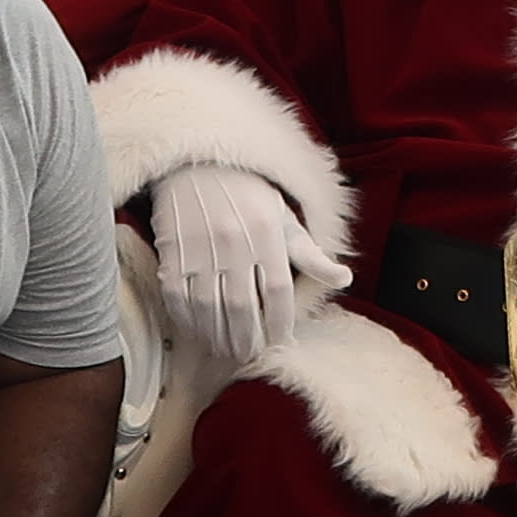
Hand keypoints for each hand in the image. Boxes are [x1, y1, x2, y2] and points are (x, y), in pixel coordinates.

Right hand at [147, 162, 312, 376]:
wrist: (197, 162)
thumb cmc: (248, 193)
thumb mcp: (285, 217)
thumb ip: (312, 254)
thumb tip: (344, 280)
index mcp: (267, 232)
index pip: (277, 291)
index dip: (280, 322)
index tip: (281, 341)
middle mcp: (234, 241)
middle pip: (242, 306)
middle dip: (248, 338)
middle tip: (250, 355)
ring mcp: (200, 247)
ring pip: (210, 307)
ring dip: (218, 335)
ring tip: (227, 350)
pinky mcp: (172, 250)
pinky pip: (179, 295)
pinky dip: (188, 319)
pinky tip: (199, 331)